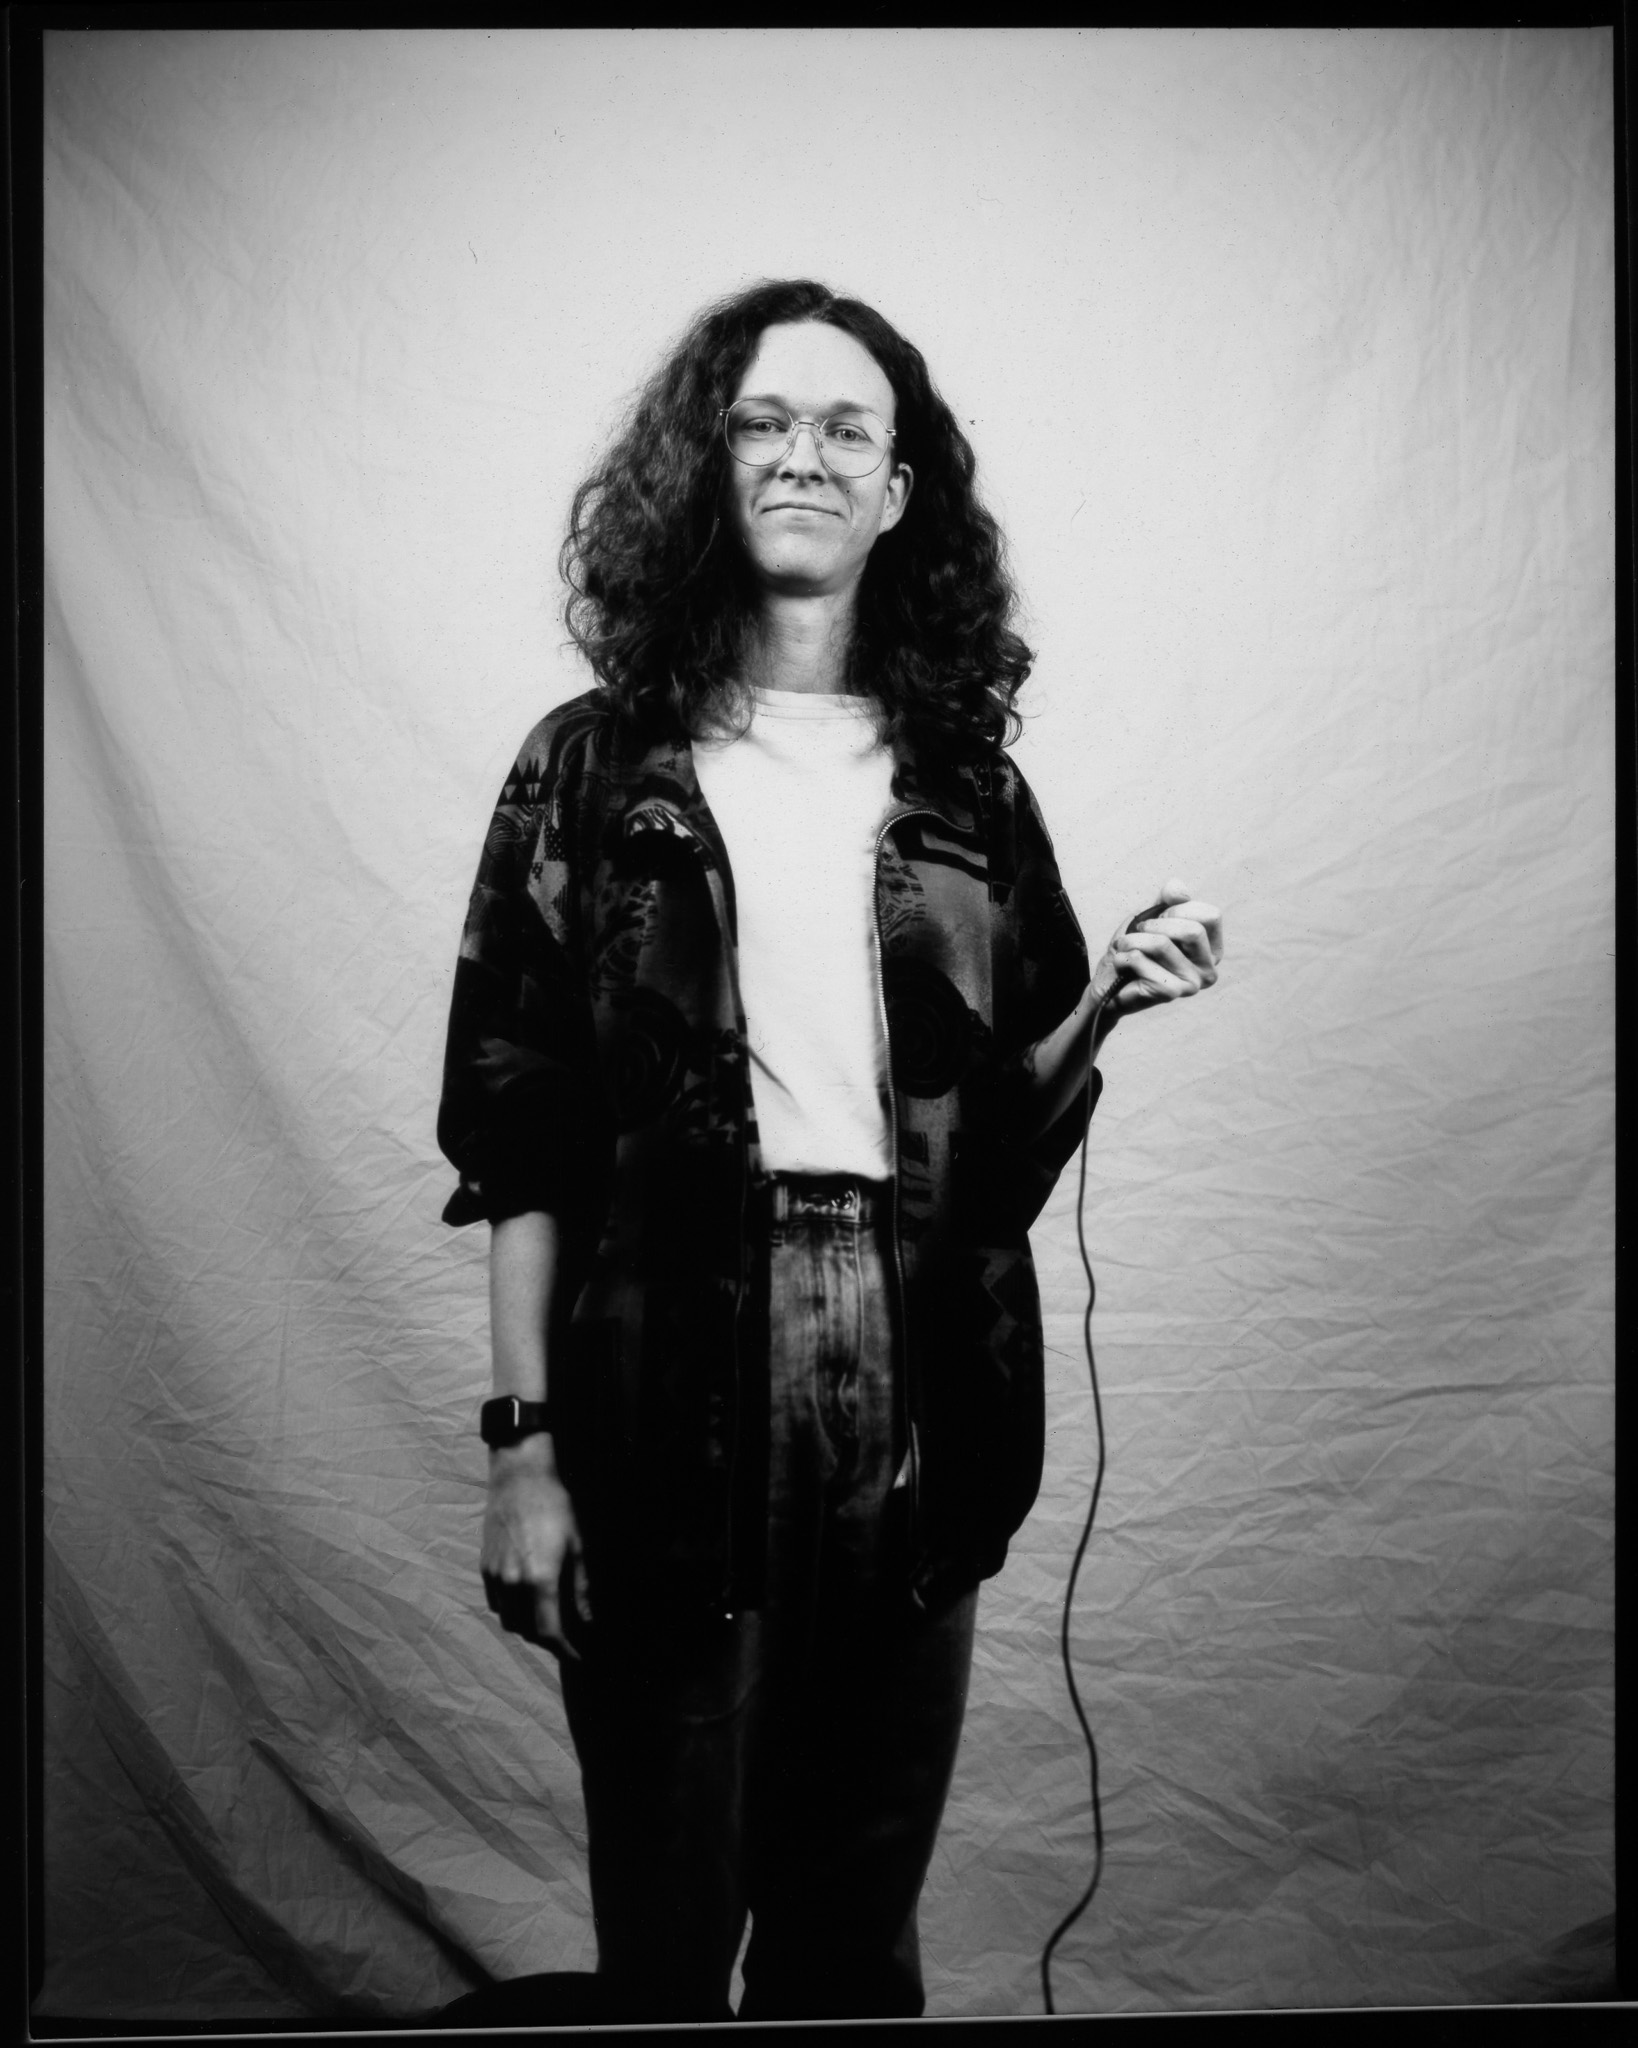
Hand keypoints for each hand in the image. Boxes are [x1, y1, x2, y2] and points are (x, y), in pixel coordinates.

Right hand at [480, 1440, 592, 1661]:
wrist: (519, 1477)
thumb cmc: (555, 1506)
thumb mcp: (577, 1545)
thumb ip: (581, 1587)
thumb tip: (588, 1620)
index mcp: (540, 1579)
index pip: (549, 1631)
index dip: (564, 1650)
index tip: (578, 1656)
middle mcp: (513, 1583)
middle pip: (526, 1630)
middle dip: (547, 1639)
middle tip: (567, 1635)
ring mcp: (495, 1575)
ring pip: (508, 1619)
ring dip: (527, 1626)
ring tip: (547, 1618)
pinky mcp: (484, 1566)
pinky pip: (496, 1602)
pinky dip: (511, 1610)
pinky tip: (526, 1599)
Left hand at [1091, 877, 1223, 1016]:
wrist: (1110, 982)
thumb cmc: (1136, 949)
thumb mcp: (1153, 916)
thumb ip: (1167, 900)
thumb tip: (1176, 887)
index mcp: (1212, 949)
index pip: (1211, 916)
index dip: (1179, 909)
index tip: (1159, 918)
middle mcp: (1209, 969)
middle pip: (1192, 931)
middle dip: (1155, 925)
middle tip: (1138, 932)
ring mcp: (1192, 984)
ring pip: (1162, 944)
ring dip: (1132, 940)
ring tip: (1124, 947)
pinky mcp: (1170, 993)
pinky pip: (1141, 960)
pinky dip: (1124, 957)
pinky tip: (1123, 967)